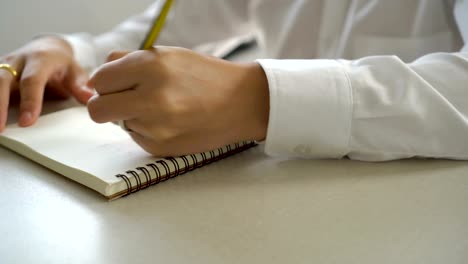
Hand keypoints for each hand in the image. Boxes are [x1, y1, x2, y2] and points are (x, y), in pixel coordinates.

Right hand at [0, 37, 93, 130]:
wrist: (48, 48)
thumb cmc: (63, 64)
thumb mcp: (76, 72)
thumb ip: (80, 86)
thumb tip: (89, 98)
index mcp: (40, 60)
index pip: (32, 81)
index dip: (29, 101)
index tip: (27, 121)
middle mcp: (18, 61)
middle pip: (3, 80)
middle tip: (0, 129)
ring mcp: (4, 65)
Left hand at [87, 46, 268, 156]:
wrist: (242, 103)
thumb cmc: (205, 76)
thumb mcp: (168, 54)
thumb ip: (129, 61)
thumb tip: (100, 77)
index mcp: (150, 67)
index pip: (100, 80)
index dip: (106, 82)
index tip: (116, 83)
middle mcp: (151, 98)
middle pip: (98, 109)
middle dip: (106, 104)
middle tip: (124, 100)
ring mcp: (156, 127)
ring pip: (120, 124)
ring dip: (132, 116)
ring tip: (164, 108)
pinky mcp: (162, 148)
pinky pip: (137, 138)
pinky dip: (147, 130)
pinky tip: (171, 122)